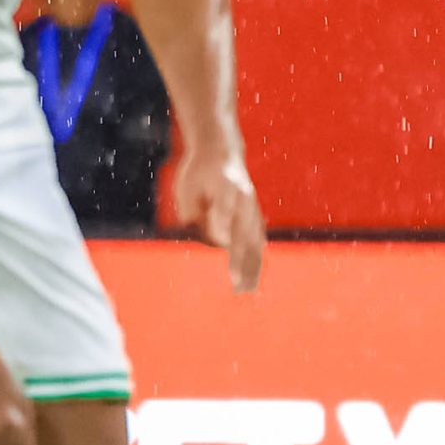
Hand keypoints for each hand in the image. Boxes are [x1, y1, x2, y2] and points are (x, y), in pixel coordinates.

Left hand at [173, 146, 264, 293]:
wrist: (219, 153)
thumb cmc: (198, 173)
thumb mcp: (188, 189)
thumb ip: (195, 213)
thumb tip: (215, 240)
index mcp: (226, 188)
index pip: (224, 211)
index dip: (223, 226)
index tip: (224, 244)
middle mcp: (243, 199)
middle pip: (243, 234)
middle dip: (240, 261)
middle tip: (236, 285)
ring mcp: (251, 209)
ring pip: (253, 242)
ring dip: (251, 268)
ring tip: (247, 290)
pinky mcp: (253, 216)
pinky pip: (256, 241)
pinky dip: (255, 259)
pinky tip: (254, 277)